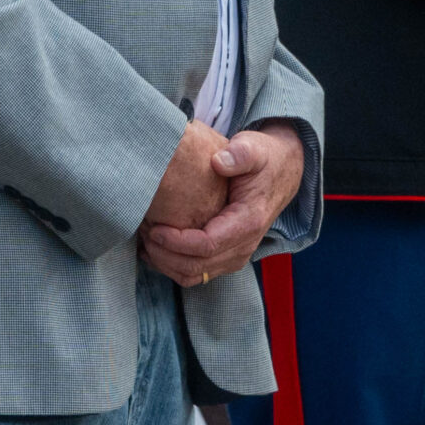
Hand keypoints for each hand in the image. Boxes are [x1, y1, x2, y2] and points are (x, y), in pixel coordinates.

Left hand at [143, 124, 307, 284]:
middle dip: (164, 255)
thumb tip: (218, 162)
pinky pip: (196, 273)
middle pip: (196, 267)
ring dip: (165, 263)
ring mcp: (235, 255)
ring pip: (194, 276)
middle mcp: (244, 246)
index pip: (207, 245)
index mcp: (248, 222)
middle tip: (142, 232)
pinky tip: (155, 248)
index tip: (154, 227)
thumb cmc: (264, 159)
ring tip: (144, 241)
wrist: (282, 172)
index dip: (177, 241)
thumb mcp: (254, 148)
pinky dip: (172, 265)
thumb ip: (239, 154)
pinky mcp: (227, 257)